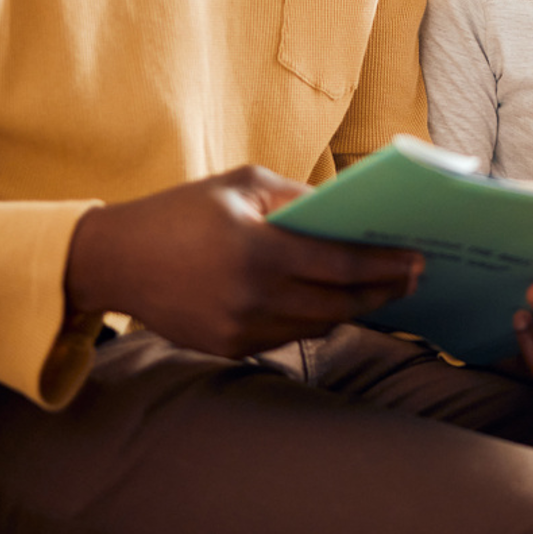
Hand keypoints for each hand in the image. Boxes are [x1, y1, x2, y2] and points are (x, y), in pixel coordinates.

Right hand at [65, 165, 423, 357]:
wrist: (115, 260)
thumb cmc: (182, 210)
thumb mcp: (240, 183)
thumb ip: (296, 197)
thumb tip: (347, 213)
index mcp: (257, 250)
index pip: (340, 263)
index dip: (384, 264)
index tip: (417, 258)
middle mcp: (252, 298)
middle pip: (338, 303)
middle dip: (382, 291)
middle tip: (412, 278)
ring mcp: (240, 330)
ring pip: (317, 326)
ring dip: (353, 309)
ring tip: (381, 291)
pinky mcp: (229, 350)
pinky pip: (287, 337)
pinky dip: (313, 320)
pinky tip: (333, 304)